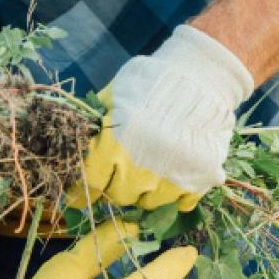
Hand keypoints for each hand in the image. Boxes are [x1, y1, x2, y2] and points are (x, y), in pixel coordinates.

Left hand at [68, 25, 252, 210]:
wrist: (202, 75)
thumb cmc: (150, 82)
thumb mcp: (112, 98)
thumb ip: (95, 125)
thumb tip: (75, 148)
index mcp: (114, 146)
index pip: (91, 184)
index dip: (84, 191)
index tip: (78, 195)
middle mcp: (141, 168)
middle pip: (119, 197)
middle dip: (115, 188)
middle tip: (118, 176)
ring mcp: (173, 176)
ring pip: (149, 203)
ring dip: (143, 193)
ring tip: (146, 175)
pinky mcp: (201, 178)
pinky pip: (182, 202)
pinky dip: (175, 196)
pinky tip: (172, 180)